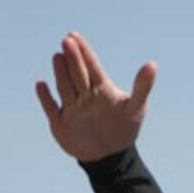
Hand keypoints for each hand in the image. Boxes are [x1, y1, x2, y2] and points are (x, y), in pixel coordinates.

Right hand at [35, 31, 156, 160]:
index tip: (75, 36)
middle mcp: (84, 94)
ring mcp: (71, 108)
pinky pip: (51, 108)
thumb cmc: (123, 128)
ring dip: (61, 73)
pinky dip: (45, 98)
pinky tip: (41, 85)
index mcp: (101, 87)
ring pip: (65, 87)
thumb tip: (152, 64)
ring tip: (58, 57)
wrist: (110, 156)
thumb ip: (142, 87)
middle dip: (73, 58)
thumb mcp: (136, 108)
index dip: (84, 51)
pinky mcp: (60, 123)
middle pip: (77, 73)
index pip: (91, 66)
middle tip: (67, 41)